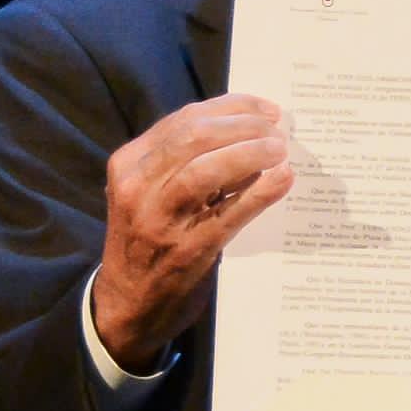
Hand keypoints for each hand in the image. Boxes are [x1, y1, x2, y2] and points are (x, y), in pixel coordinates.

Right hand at [90, 94, 294, 367]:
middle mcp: (138, 187)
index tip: (265, 108)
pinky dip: (261, 192)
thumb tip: (247, 128)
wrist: (127, 302)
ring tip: (280, 150)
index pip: (184, 119)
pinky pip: (229, 213)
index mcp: (129, 164)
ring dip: (251, 153)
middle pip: (195, 137)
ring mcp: (160, 219)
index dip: (232, 107)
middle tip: (277, 129)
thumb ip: (183, 159)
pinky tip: (283, 180)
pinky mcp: (187, 250)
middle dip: (244, 126)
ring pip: (206, 169)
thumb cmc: (148, 237)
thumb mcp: (150, 190)